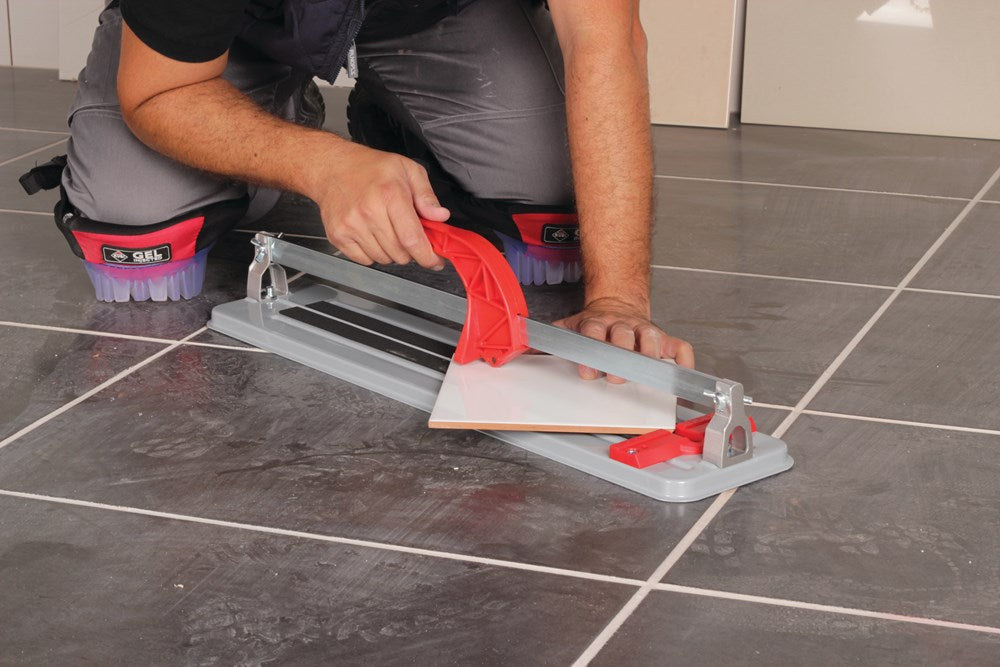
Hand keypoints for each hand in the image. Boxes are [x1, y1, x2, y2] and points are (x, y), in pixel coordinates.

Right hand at [315, 143, 449, 268]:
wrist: (332, 168)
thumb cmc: (371, 168)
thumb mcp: (408, 170)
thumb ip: (426, 195)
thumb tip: (440, 217)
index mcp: (390, 195)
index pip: (412, 239)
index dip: (427, 256)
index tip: (435, 261)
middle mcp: (369, 212)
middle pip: (400, 253)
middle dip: (410, 251)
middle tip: (407, 235)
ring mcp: (351, 226)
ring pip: (383, 259)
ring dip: (391, 252)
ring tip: (387, 230)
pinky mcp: (338, 236)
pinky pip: (365, 260)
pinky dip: (373, 253)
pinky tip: (372, 235)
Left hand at [553, 297, 694, 382]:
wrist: (616, 303)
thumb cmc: (593, 325)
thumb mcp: (569, 327)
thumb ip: (550, 339)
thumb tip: (523, 348)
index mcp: (597, 322)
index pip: (594, 331)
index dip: (591, 350)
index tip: (587, 369)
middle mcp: (622, 324)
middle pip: (625, 334)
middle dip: (621, 354)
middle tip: (616, 376)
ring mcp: (643, 329)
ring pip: (652, 337)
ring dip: (650, 353)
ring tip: (648, 369)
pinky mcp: (662, 337)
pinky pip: (679, 347)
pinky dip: (683, 360)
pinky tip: (680, 373)